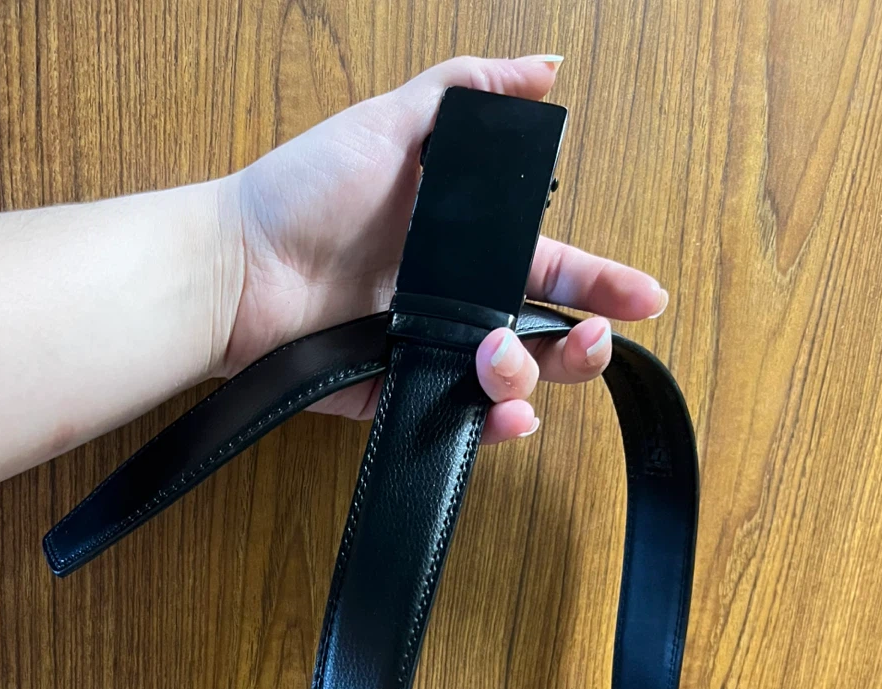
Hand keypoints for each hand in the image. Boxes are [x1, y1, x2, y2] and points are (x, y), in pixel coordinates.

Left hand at [217, 55, 668, 445]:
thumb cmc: (303, 190)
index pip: (550, 268)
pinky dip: (488, 428)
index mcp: (462, 245)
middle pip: (543, 336)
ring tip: (499, 357)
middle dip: (584, 346)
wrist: (236, 266)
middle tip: (592, 340)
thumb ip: (467, 92)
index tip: (645, 299)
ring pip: (507, 384)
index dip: (601, 285)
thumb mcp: (392, 121)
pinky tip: (506, 417)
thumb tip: (545, 69)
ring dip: (529, 377)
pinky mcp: (391, 397)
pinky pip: (453, 423)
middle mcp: (451, 302)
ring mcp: (424, 353)